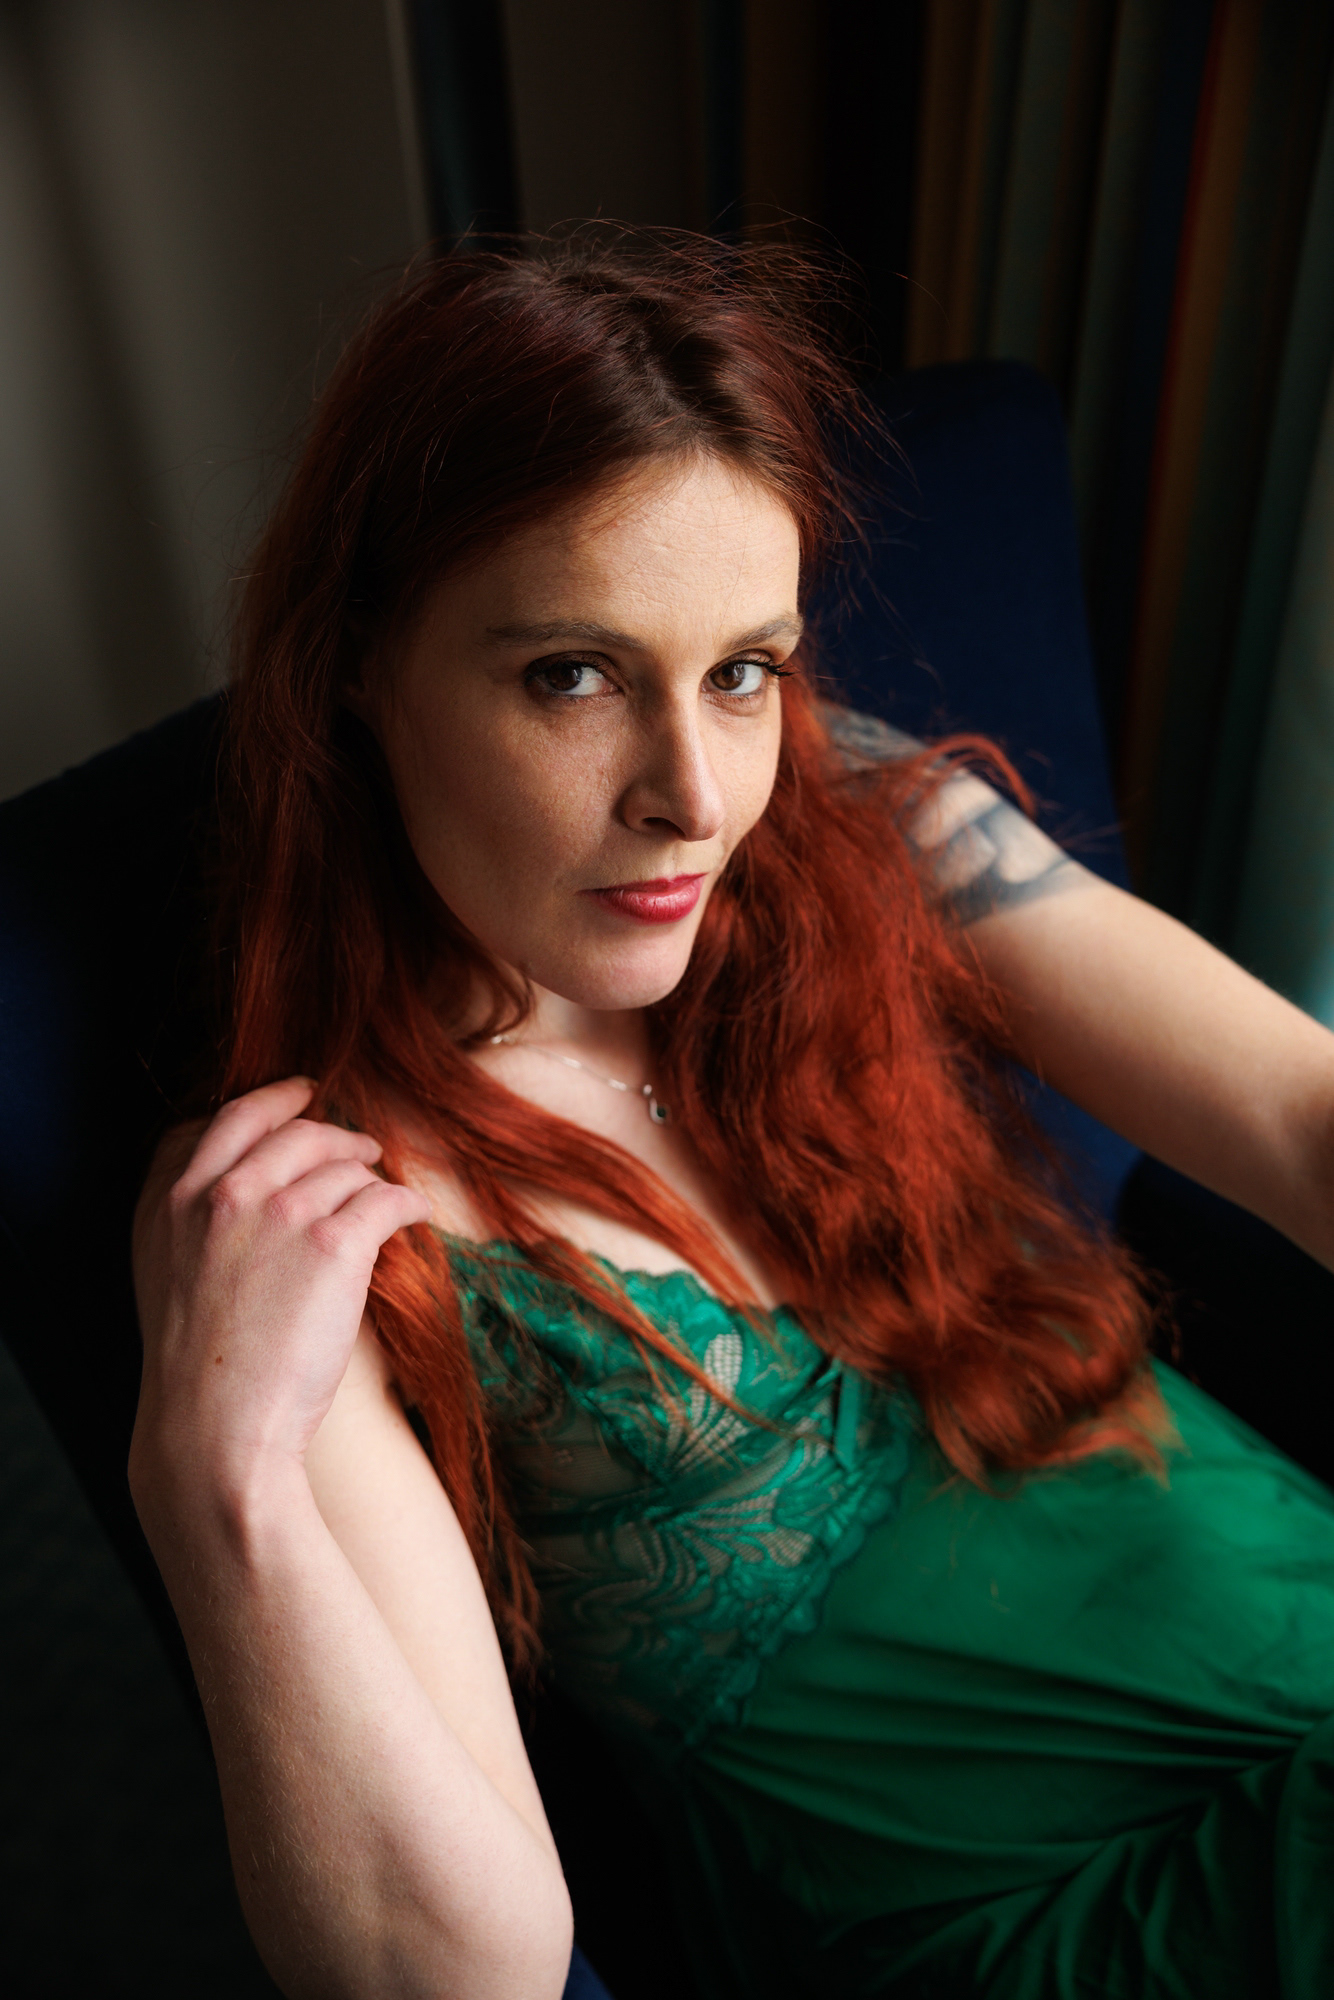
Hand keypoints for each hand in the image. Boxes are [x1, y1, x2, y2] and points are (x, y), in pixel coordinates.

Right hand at [131, 1078, 430, 1501]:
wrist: (215, 1431)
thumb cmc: (196, 1367)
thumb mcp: (163, 1271)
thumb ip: (190, 1212)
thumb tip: (242, 1173)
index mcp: (172, 1198)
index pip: (228, 1119)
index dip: (271, 1101)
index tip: (298, 1095)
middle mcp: (223, 1192)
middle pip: (296, 1132)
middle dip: (333, 1134)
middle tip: (360, 1147)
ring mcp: (279, 1212)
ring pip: (346, 1165)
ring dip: (371, 1176)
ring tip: (383, 1194)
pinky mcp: (333, 1244)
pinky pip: (386, 1199)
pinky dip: (406, 1205)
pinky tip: (414, 1216)